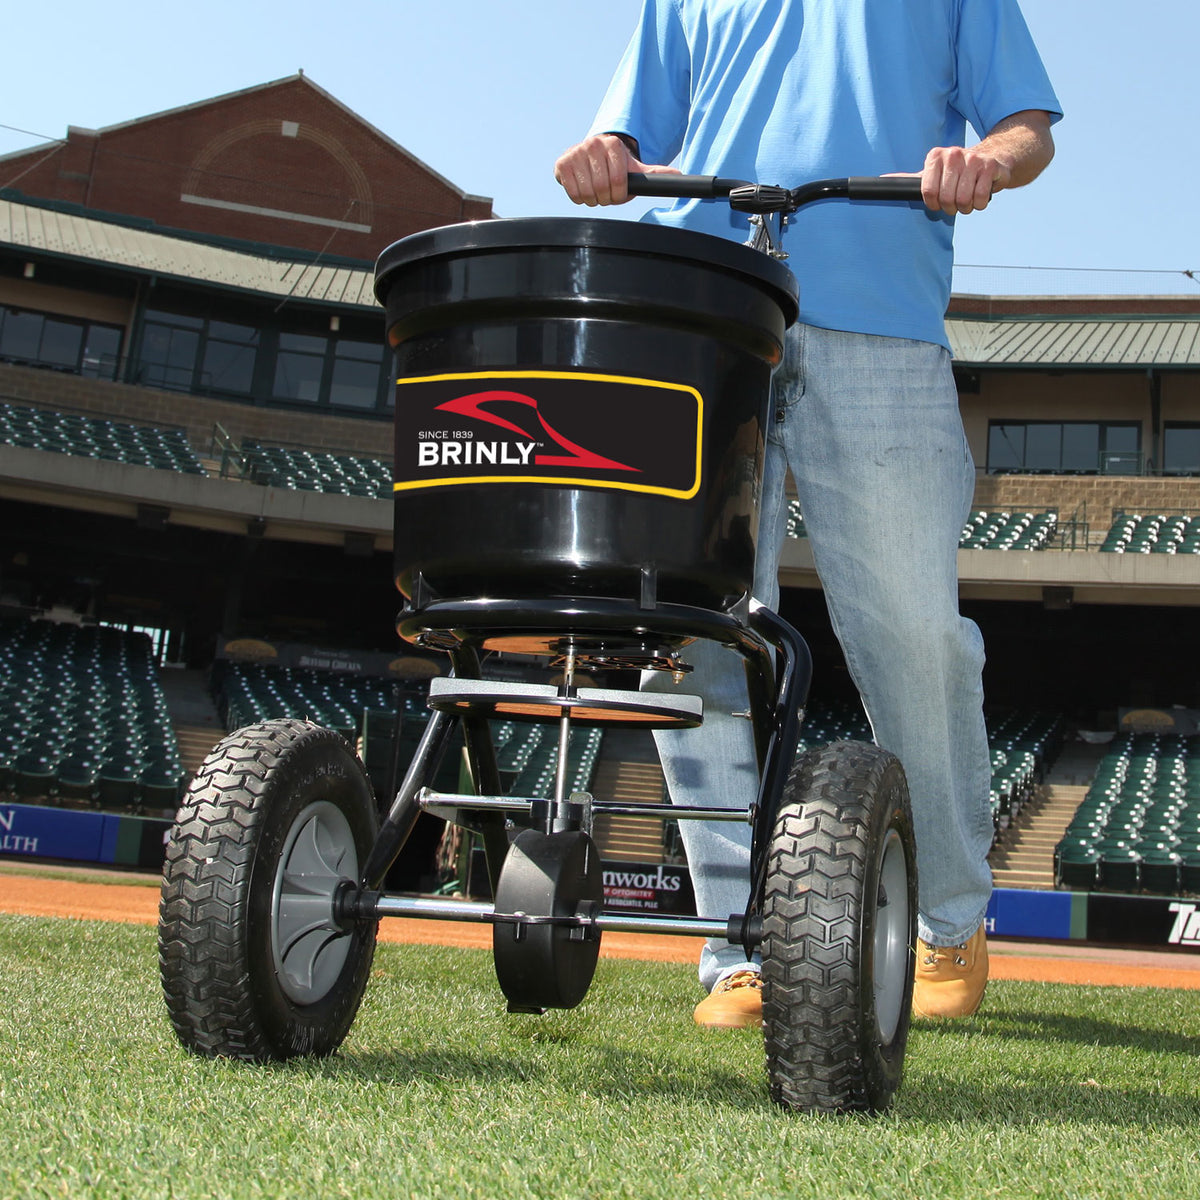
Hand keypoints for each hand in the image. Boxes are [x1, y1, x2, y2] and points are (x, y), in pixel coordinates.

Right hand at [554, 133, 679, 206]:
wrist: (590, 157)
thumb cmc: (615, 166)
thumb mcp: (635, 168)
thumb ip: (655, 173)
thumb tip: (679, 175)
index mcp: (614, 145)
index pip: (619, 183)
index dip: (619, 195)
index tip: (617, 192)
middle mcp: (594, 144)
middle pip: (603, 189)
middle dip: (605, 198)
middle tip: (605, 192)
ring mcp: (576, 152)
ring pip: (587, 193)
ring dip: (592, 199)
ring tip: (595, 190)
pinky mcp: (562, 163)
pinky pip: (573, 193)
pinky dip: (579, 198)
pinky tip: (582, 187)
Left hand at [919, 144, 1010, 215]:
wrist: (992, 157)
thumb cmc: (957, 171)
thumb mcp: (932, 172)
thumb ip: (910, 178)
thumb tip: (882, 180)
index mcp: (935, 156)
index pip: (928, 192)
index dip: (933, 204)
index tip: (937, 204)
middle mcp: (953, 154)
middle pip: (946, 198)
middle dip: (950, 208)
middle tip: (955, 203)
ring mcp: (972, 159)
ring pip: (963, 199)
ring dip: (965, 207)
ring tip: (967, 199)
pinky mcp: (989, 166)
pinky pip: (979, 197)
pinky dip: (979, 204)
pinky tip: (979, 196)